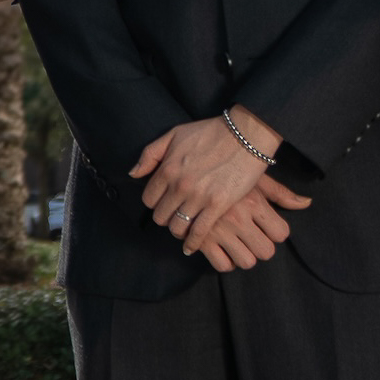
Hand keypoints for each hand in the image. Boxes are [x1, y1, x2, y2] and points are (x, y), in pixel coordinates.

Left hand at [125, 109, 288, 243]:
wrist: (246, 135)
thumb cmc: (211, 132)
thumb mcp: (174, 134)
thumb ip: (150, 154)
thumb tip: (133, 173)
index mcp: (167, 169)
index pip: (149, 199)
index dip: (155, 203)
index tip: (163, 203)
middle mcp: (179, 186)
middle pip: (160, 216)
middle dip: (165, 217)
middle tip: (173, 216)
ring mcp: (198, 197)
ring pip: (177, 227)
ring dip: (178, 230)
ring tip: (183, 229)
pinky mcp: (218, 206)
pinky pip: (198, 233)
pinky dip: (192, 243)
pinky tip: (190, 247)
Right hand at [184, 173, 312, 269]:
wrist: (187, 169)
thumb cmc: (226, 171)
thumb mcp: (254, 177)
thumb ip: (281, 193)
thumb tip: (307, 203)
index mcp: (253, 202)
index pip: (281, 233)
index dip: (276, 232)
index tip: (267, 226)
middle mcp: (238, 218)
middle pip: (266, 251)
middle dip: (262, 247)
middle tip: (253, 238)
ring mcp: (219, 231)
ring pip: (247, 262)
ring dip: (245, 256)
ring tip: (238, 245)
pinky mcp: (201, 240)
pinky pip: (222, 265)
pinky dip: (225, 261)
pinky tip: (222, 249)